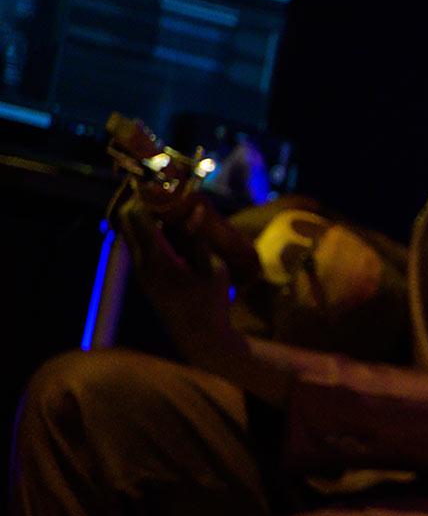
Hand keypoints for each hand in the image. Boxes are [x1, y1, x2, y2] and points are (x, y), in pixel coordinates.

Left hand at [117, 195, 247, 373]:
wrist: (199, 336)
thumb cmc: (211, 303)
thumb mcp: (213, 270)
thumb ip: (199, 240)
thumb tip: (194, 210)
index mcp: (158, 260)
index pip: (138, 216)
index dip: (145, 194)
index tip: (160, 179)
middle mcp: (142, 264)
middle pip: (126, 220)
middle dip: (139, 199)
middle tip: (160, 186)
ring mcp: (140, 271)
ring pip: (129, 231)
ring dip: (143, 214)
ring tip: (166, 202)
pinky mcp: (144, 276)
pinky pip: (137, 243)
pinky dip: (147, 228)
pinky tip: (168, 224)